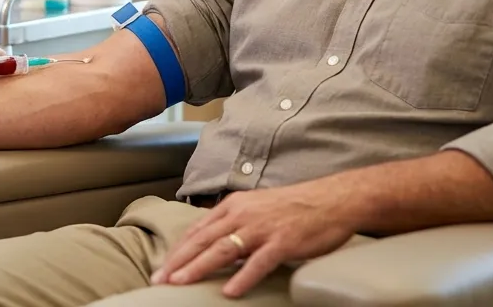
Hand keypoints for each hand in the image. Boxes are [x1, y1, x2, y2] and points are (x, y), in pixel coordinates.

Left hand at [152, 182, 359, 297]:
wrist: (333, 199)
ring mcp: (262, 228)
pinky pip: (258, 263)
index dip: (178, 250)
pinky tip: (230, 292)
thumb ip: (235, 223)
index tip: (162, 267)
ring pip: (223, 250)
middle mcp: (243, 215)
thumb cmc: (295, 206)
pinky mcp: (283, 242)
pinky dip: (243, 278)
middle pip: (203, 240)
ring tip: (181, 283)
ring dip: (199, 268)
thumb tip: (214, 243)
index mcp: (235, 206)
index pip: (197, 230)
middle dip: (178, 261)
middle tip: (159, 280)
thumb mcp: (257, 208)